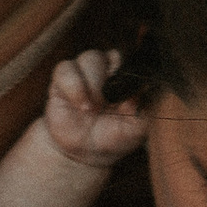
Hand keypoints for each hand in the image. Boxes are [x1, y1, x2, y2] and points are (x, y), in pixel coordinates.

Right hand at [42, 46, 148, 167]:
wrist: (85, 151)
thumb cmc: (115, 135)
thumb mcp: (136, 129)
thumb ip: (144, 110)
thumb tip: (140, 93)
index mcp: (128, 76)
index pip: (133, 60)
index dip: (131, 72)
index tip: (130, 94)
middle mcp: (107, 68)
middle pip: (112, 55)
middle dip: (110, 80)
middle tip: (109, 104)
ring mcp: (84, 71)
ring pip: (90, 57)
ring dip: (93, 84)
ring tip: (92, 108)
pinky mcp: (62, 79)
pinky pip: (65, 69)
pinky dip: (74, 87)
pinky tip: (81, 105)